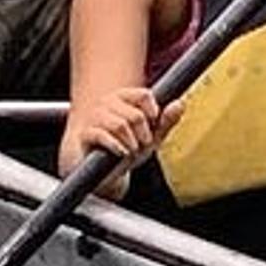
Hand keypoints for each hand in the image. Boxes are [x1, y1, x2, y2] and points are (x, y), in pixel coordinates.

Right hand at [64, 86, 183, 196]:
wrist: (104, 170)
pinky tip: (121, 153)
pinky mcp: (86, 133)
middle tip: (142, 145)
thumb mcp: (152, 136)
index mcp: (123, 97)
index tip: (153, 126)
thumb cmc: (128, 148)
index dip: (153, 113)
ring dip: (132, 143)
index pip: (143, 95)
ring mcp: (94, 117)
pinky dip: (117, 147)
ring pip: (120, 125)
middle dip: (144, 135)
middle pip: (135, 115)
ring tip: (131, 151)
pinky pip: (103, 135)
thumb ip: (166, 121)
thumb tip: (180, 104)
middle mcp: (107, 103)